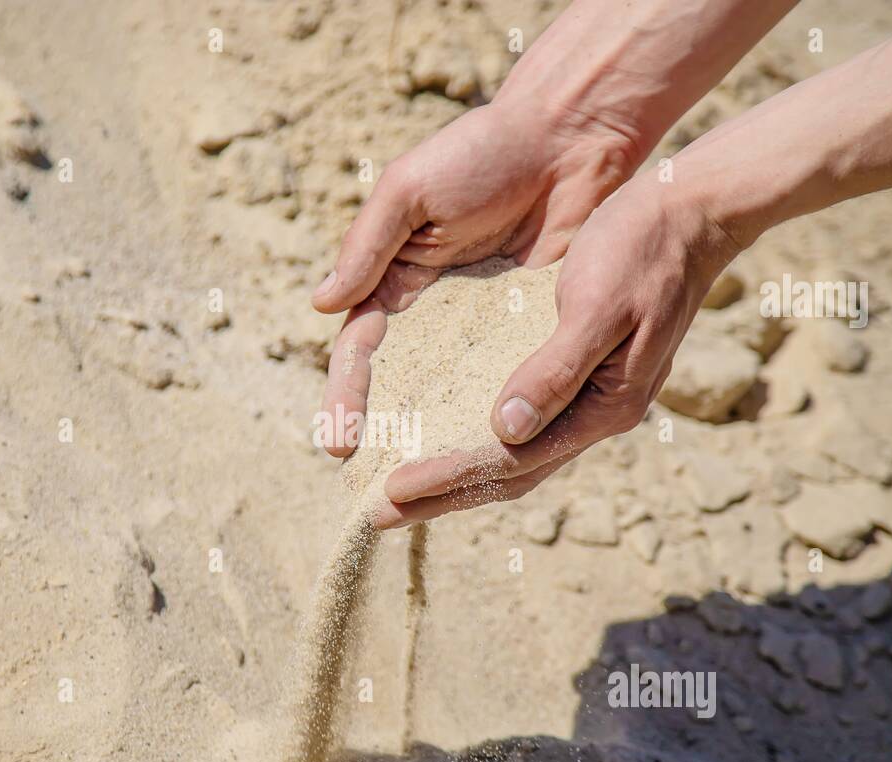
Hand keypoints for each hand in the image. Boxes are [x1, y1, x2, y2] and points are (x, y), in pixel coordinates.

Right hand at [314, 101, 641, 456]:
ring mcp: (480, 328)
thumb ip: (368, 247)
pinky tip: (492, 457)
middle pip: (399, 389)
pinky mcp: (527, 332)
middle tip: (373, 489)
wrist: (568, 138)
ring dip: (437, 441)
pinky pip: (508, 385)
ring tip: (425, 493)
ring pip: (452, 398)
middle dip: (384, 438)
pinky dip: (497, 419)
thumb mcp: (410, 190)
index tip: (339, 443)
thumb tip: (323, 306)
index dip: (346, 399)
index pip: (359, 354)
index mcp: (391, 282)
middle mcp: (431, 314)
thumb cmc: (480, 153)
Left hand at [376, 182, 739, 527]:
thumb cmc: (644, 249)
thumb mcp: (597, 306)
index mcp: (605, 406)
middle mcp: (596, 412)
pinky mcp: (574, 370)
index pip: (512, 462)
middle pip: (508, 473)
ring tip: (400, 489)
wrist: (690, 212)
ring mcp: (588, 396)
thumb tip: (505, 428)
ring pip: (511, 453)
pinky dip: (475, 434)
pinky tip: (442, 433)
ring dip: (456, 472)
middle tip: (377, 512)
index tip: (390, 492)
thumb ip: (556, 370)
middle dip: (443, 494)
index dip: (449, 478)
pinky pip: (518, 419)